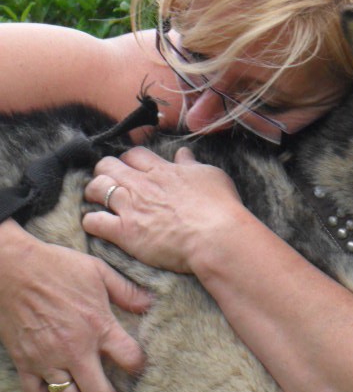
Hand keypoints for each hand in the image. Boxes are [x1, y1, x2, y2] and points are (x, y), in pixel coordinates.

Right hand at [0, 225, 149, 391]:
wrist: (10, 268)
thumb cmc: (56, 267)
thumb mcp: (98, 271)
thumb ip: (126, 291)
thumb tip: (149, 304)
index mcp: (98, 326)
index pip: (131, 360)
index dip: (140, 367)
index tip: (137, 366)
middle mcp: (75, 349)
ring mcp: (48, 359)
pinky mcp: (24, 362)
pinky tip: (57, 389)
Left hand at [82, 146, 244, 274]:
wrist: (216, 237)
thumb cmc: (220, 207)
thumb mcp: (211, 176)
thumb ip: (192, 164)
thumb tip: (184, 154)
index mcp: (162, 170)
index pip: (133, 154)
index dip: (129, 160)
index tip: (132, 169)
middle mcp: (141, 184)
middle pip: (107, 165)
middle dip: (104, 171)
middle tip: (110, 182)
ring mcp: (130, 207)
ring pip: (95, 188)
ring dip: (93, 192)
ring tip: (97, 200)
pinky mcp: (125, 232)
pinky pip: (93, 221)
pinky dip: (91, 221)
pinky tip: (97, 224)